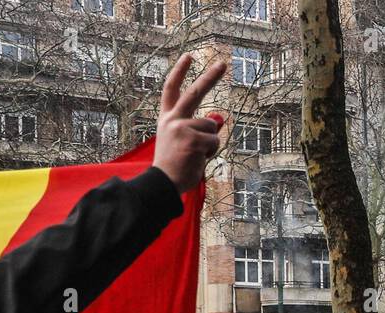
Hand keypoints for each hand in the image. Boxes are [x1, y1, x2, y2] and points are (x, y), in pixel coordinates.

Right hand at [154, 54, 226, 192]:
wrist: (162, 184)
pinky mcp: (193, 140)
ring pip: (211, 127)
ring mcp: (183, 129)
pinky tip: (197, 160)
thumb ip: (197, 128)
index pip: (171, 90)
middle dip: (210, 77)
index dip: (179, 72)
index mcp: (167, 120)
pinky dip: (210, 153)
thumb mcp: (181, 142)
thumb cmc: (173, 167)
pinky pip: (214, 142)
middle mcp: (173, 120)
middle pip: (195, 93)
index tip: (188, 56)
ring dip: (210, 143)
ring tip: (195, 155)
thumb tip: (219, 119)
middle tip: (222, 64)